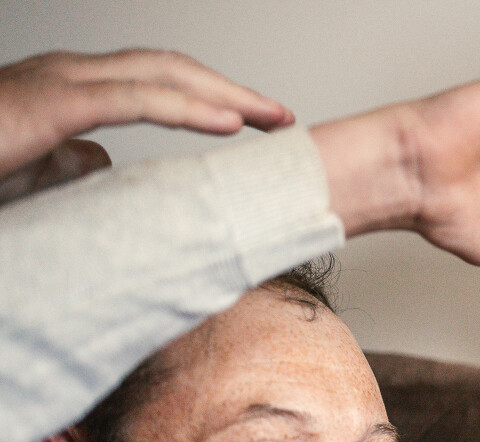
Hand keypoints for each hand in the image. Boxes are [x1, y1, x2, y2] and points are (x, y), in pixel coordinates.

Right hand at [0, 49, 290, 198]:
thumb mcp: (36, 172)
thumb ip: (71, 163)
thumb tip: (102, 163)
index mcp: (71, 88)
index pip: (155, 82)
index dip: (208, 95)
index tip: (255, 120)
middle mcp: (70, 73)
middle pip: (169, 70)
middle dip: (231, 89)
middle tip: (281, 116)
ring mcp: (61, 82)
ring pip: (161, 76)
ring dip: (225, 95)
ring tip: (272, 117)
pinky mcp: (54, 103)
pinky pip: (135, 99)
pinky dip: (189, 108)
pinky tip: (230, 123)